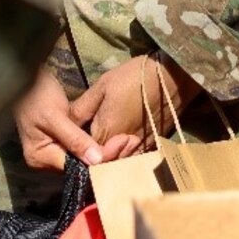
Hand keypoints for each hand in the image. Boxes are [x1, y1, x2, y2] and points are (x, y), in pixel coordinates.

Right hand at [13, 69, 137, 172]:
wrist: (26, 74)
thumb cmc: (36, 94)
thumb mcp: (55, 116)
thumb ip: (75, 139)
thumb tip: (97, 161)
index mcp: (40, 157)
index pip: (74, 168)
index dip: (98, 161)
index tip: (121, 147)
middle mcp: (46, 159)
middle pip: (80, 165)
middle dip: (104, 156)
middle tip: (128, 141)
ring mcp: (54, 150)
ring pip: (83, 157)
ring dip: (103, 150)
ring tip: (126, 140)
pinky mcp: (62, 140)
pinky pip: (82, 147)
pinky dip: (96, 143)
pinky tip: (114, 137)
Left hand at [70, 54, 201, 149]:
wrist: (173, 77)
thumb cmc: (135, 77)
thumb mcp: (103, 86)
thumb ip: (82, 108)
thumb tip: (66, 123)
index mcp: (106, 131)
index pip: (85, 152)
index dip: (78, 150)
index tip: (73, 144)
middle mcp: (123, 146)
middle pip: (103, 162)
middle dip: (94, 157)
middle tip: (87, 145)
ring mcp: (140, 148)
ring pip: (120, 162)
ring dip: (111, 158)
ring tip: (106, 145)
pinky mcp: (153, 146)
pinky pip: (136, 159)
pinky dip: (128, 156)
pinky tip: (124, 145)